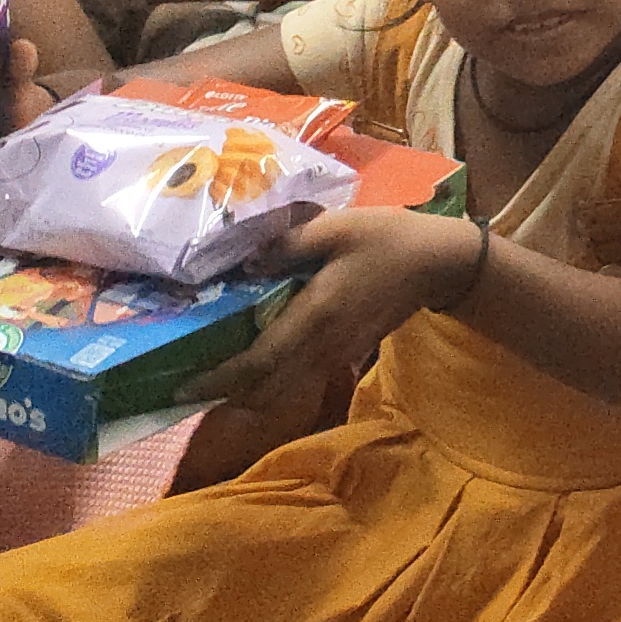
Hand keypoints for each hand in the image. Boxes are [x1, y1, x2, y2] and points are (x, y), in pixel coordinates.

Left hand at [186, 201, 482, 410]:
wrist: (439, 263)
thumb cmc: (388, 240)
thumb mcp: (340, 227)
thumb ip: (290, 242)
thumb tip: (244, 261)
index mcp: (314, 316)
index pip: (257, 363)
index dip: (217, 379)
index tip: (182, 386)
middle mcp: (320, 345)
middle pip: (263, 390)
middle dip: (223, 394)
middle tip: (187, 384)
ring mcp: (334, 354)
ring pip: (280, 390)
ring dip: (246, 391)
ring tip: (214, 377)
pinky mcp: (345, 352)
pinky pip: (298, 378)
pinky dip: (271, 380)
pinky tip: (258, 359)